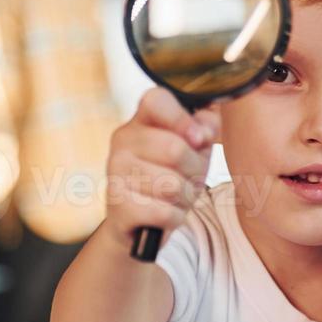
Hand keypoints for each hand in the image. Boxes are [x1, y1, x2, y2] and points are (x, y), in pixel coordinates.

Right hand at [101, 87, 219, 250]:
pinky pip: (164, 212)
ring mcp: (116, 172)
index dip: (183, 119)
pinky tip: (164, 214)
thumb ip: (206, 128)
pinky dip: (174, 217)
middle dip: (195, 170)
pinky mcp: (118, 206)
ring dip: (185, 197)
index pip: (156, 100)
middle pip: (175, 149)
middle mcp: (123, 141)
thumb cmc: (171, 177)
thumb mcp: (195, 149)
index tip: (199, 138)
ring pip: (172, 185)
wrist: (141, 221)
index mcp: (142, 120)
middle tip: (189, 177)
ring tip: (175, 197)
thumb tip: (205, 130)